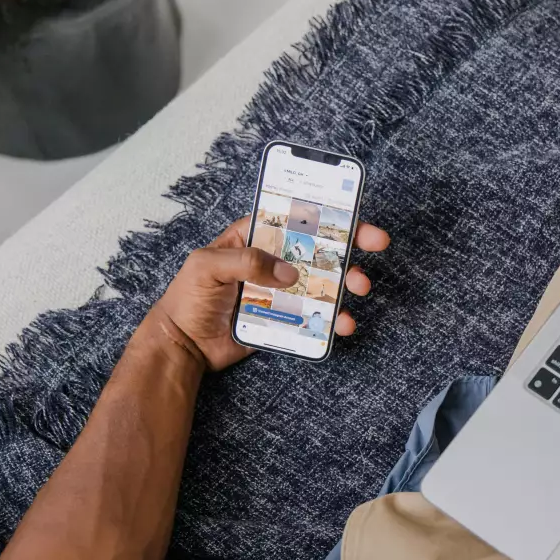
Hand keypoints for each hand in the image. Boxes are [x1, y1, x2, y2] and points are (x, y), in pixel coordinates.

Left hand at [152, 215, 390, 370]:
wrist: (183, 346)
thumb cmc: (187, 299)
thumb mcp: (207, 267)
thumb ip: (246, 261)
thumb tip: (289, 272)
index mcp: (253, 239)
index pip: (293, 218)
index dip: (325, 213)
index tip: (352, 215)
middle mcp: (271, 262)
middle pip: (317, 248)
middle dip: (349, 245)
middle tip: (376, 243)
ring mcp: (280, 291)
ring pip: (322, 282)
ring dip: (346, 283)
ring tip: (360, 288)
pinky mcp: (284, 319)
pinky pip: (314, 316)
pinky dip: (333, 319)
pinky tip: (343, 324)